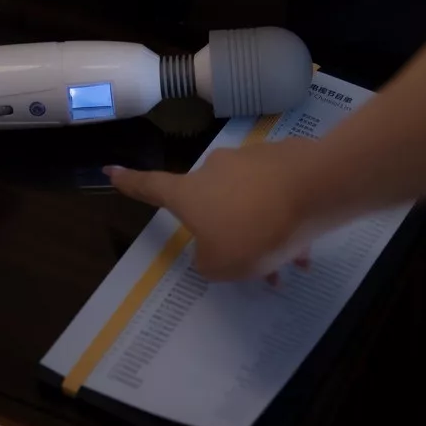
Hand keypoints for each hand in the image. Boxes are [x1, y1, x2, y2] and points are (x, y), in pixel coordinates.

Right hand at [107, 141, 319, 281]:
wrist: (315, 190)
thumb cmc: (255, 231)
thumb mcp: (221, 266)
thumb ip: (208, 262)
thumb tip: (214, 250)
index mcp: (189, 194)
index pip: (150, 187)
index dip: (129, 183)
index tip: (110, 171)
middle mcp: (215, 169)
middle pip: (213, 204)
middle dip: (232, 234)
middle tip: (255, 265)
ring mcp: (251, 160)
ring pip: (252, 203)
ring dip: (265, 232)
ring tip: (291, 262)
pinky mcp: (284, 159)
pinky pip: (279, 194)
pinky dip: (287, 219)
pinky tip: (306, 245)